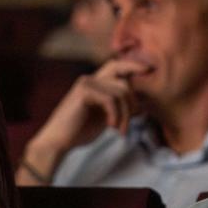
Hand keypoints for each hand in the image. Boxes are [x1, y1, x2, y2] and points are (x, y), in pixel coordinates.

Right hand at [16, 58, 149, 184]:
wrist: (58, 142)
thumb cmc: (80, 132)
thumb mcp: (105, 118)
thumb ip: (120, 109)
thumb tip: (141, 106)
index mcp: (94, 82)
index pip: (117, 66)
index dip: (133, 65)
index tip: (149, 70)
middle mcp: (90, 79)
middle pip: (122, 76)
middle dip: (133, 97)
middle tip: (136, 116)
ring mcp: (86, 83)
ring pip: (120, 91)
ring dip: (126, 114)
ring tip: (121, 131)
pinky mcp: (83, 92)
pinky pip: (111, 100)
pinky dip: (116, 115)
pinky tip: (111, 127)